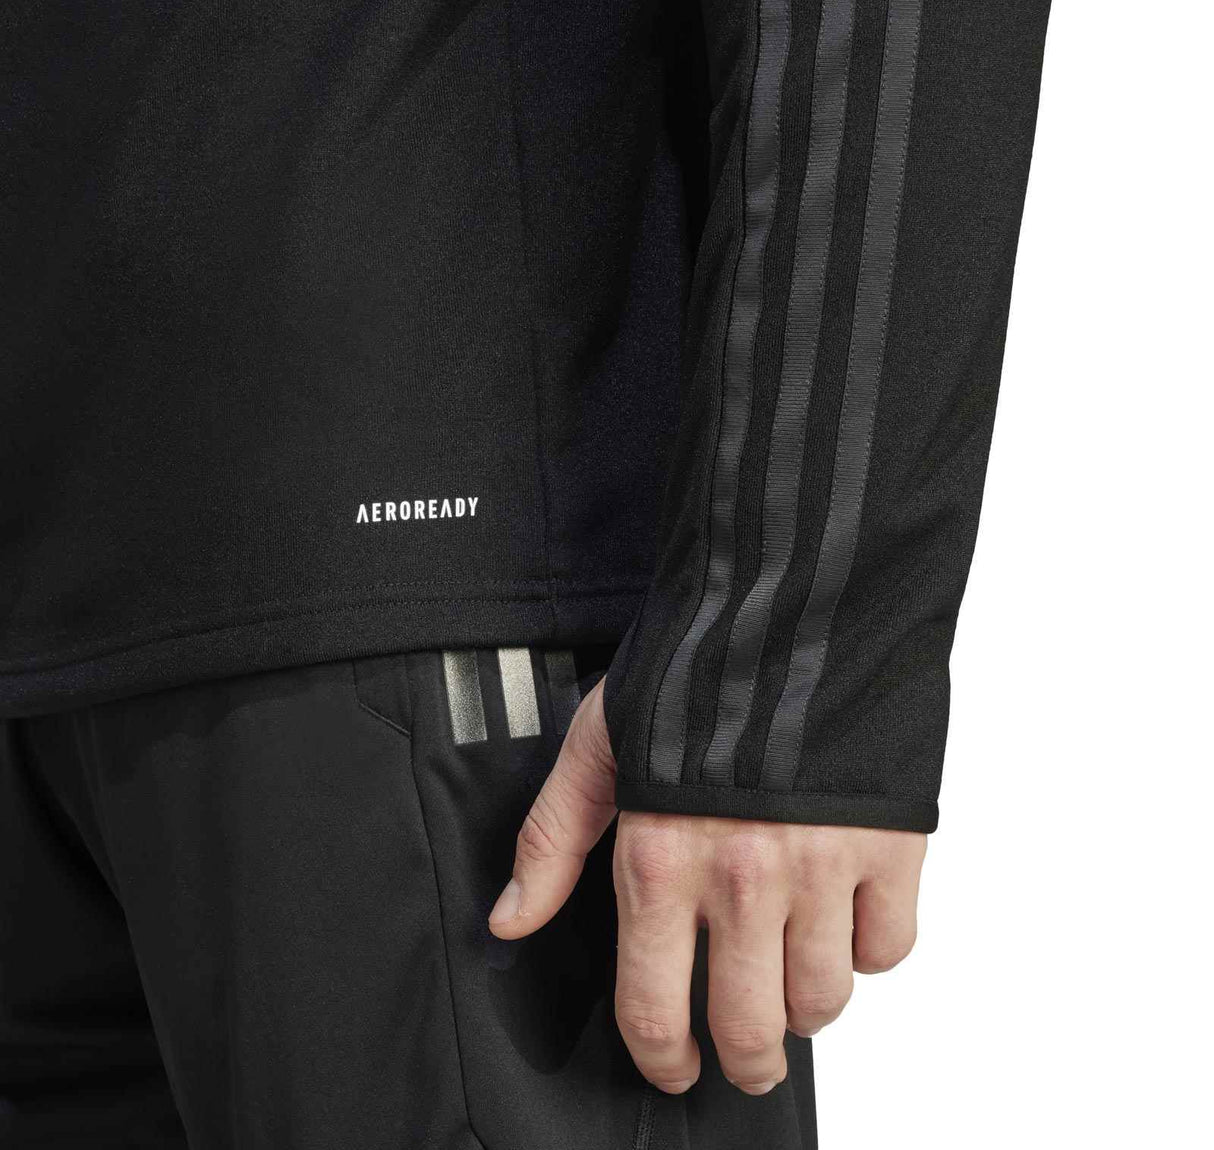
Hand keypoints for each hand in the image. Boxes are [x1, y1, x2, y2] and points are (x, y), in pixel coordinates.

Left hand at [489, 680, 927, 1095]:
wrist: (791, 599)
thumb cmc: (690, 671)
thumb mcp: (598, 744)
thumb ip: (551, 839)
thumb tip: (510, 921)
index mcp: (661, 858)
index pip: (655, 1008)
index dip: (662, 1059)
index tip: (674, 1068)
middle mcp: (743, 877)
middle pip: (752, 1027)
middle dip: (746, 1060)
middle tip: (746, 1056)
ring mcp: (822, 865)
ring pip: (824, 999)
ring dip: (806, 1005)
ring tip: (791, 977)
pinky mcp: (892, 846)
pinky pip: (889, 948)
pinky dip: (867, 947)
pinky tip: (842, 915)